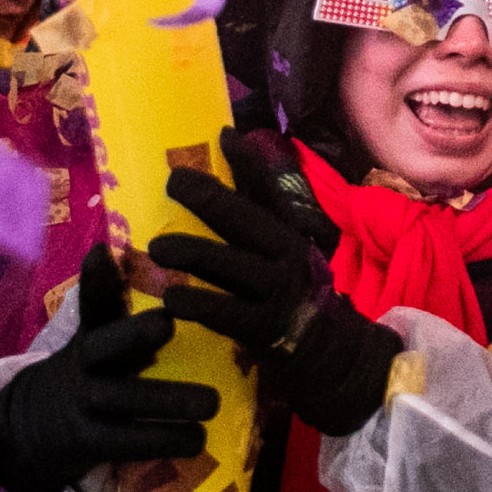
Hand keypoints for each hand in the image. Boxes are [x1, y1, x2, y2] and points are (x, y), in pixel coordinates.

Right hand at [0, 252, 220, 491]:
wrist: (32, 427)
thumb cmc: (89, 371)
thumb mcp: (94, 334)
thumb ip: (108, 297)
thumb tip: (108, 247)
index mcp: (92, 333)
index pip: (94, 304)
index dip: (99, 280)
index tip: (112, 262)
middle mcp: (83, 364)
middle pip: (105, 346)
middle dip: (134, 335)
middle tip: (168, 323)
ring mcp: (84, 406)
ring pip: (125, 400)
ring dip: (169, 402)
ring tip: (211, 404)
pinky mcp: (89, 444)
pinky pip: (130, 443)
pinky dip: (166, 443)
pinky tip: (198, 441)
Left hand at [150, 137, 395, 437]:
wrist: (332, 357)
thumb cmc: (294, 298)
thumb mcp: (282, 252)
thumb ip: (257, 212)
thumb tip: (231, 153)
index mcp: (288, 234)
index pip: (268, 191)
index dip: (247, 162)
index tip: (224, 134)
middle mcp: (286, 256)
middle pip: (246, 219)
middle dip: (210, 197)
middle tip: (175, 181)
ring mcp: (276, 293)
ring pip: (230, 264)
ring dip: (193, 252)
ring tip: (159, 247)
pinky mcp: (263, 329)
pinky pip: (224, 312)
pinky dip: (196, 304)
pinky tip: (171, 300)